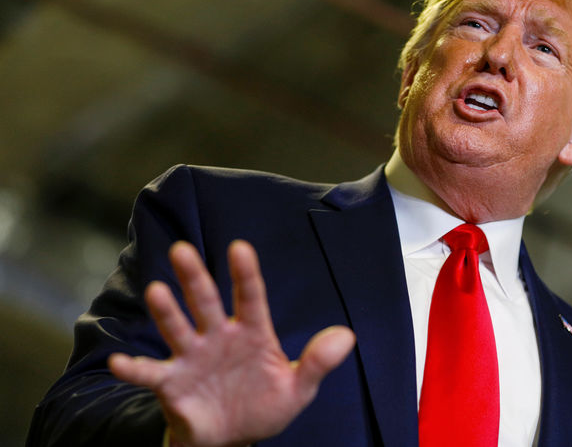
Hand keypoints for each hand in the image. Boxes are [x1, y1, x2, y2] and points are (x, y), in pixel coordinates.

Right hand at [109, 240, 355, 446]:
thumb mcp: (298, 388)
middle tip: (182, 249)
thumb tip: (347, 336)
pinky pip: (151, 374)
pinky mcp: (172, 383)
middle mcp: (219, 336)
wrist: (233, 438)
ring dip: (167, 311)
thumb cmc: (264, 404)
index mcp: (252, 332)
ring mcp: (193, 357)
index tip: (240, 247)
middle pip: (206, 302)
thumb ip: (318, 362)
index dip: (245, 274)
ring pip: (177, 329)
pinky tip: (120, 364)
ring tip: (156, 291)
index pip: (250, 297)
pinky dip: (134, 371)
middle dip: (195, 278)